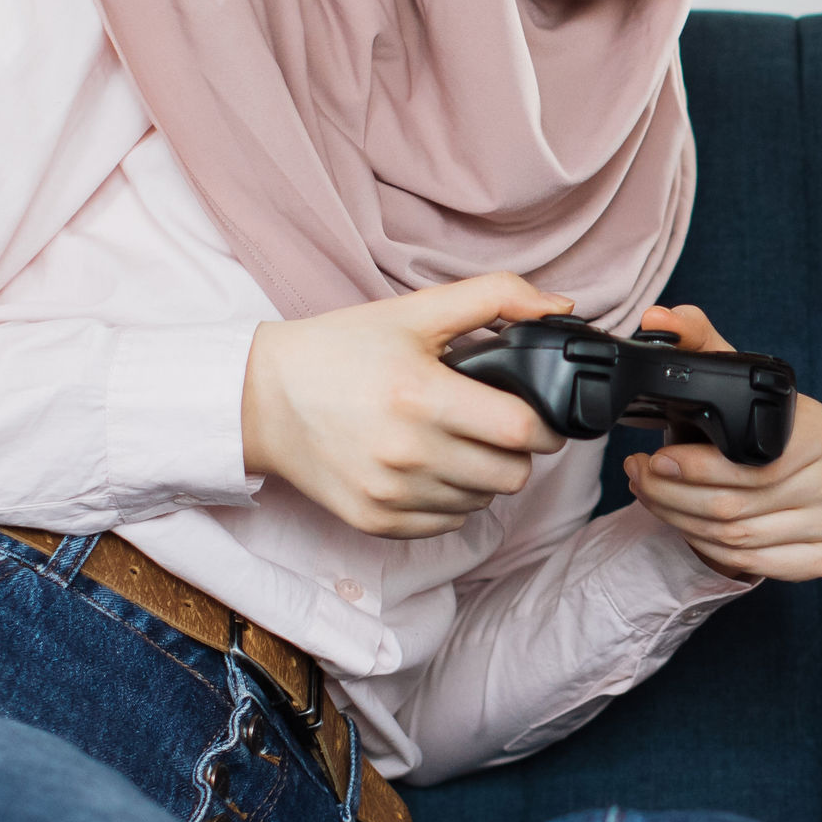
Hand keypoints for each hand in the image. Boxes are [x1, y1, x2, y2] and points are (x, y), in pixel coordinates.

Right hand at [241, 273, 570, 540]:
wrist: (260, 397)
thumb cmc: (340, 349)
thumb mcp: (415, 311)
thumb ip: (495, 297)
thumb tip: (561, 307)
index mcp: (422, 396)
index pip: (523, 431)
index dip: (544, 424)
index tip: (537, 413)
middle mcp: (408, 453)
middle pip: (512, 475)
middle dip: (518, 451)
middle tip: (497, 426)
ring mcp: (390, 494)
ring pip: (482, 502)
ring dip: (484, 475)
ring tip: (459, 442)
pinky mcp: (375, 521)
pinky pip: (447, 524)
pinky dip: (451, 500)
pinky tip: (432, 467)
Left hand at [624, 304, 821, 582]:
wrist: (771, 470)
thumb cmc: (743, 425)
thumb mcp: (721, 378)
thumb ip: (691, 340)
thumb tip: (659, 319)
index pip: (753, 465)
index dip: (693, 468)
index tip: (652, 459)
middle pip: (738, 506)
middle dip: (672, 496)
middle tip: (638, 480)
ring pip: (738, 539)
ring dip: (681, 521)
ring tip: (651, 498)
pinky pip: (756, 564)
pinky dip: (711, 550)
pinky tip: (687, 527)